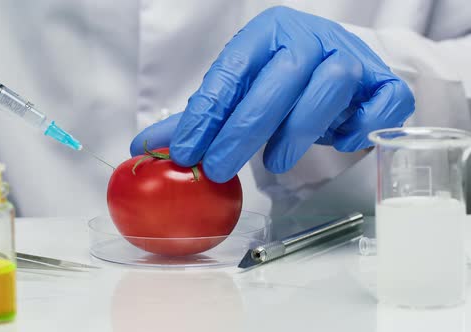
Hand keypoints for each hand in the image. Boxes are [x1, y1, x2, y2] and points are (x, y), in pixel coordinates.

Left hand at [131, 6, 413, 182]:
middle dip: (245, 129)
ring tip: (274, 162)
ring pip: (330, 85)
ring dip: (299, 130)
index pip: (231, 71)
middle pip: (280, 78)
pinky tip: (339, 142)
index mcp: (267, 34)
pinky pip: (382, 103)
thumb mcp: (238, 93)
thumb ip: (199, 118)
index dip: (206, 114)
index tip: (185, 152)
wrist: (338, 64)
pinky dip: (360, 127)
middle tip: (220, 168)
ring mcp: (352, 56)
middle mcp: (310, 37)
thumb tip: (145, 147)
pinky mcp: (385, 82)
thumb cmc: (280, 82)